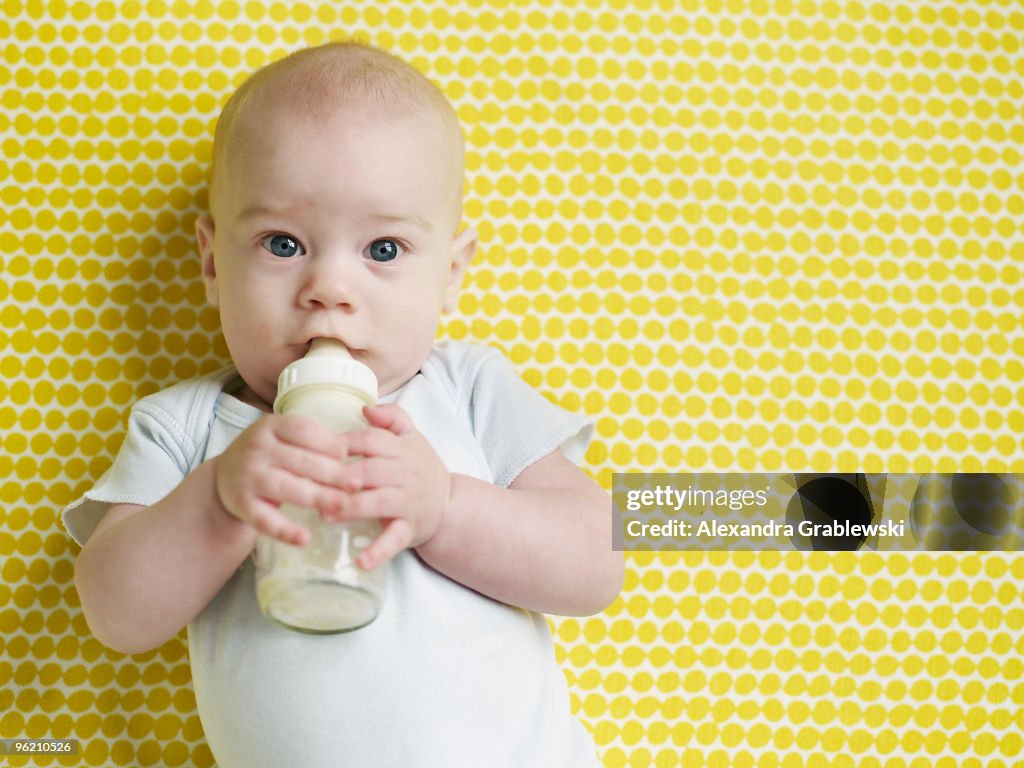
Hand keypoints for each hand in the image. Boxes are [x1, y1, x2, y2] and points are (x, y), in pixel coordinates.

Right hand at [212, 414, 352, 545]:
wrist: (225, 475)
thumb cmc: (269, 454)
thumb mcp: (284, 437)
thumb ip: (312, 440)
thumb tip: (346, 450)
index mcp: (270, 427)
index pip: (303, 431)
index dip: (328, 443)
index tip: (348, 454)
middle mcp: (256, 449)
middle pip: (300, 461)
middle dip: (332, 473)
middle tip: (357, 484)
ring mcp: (248, 477)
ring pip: (287, 488)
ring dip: (318, 497)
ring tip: (343, 505)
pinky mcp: (242, 506)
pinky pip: (266, 520)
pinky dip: (285, 531)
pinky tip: (305, 538)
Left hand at [327, 404, 451, 569]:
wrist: (449, 504)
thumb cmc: (421, 467)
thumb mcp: (412, 436)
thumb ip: (392, 417)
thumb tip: (366, 408)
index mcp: (401, 449)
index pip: (369, 439)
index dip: (343, 443)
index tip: (317, 448)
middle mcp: (404, 474)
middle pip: (369, 470)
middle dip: (340, 476)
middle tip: (311, 482)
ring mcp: (407, 502)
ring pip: (376, 502)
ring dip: (350, 508)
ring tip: (324, 513)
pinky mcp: (408, 529)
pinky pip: (393, 540)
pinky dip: (378, 552)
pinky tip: (359, 562)